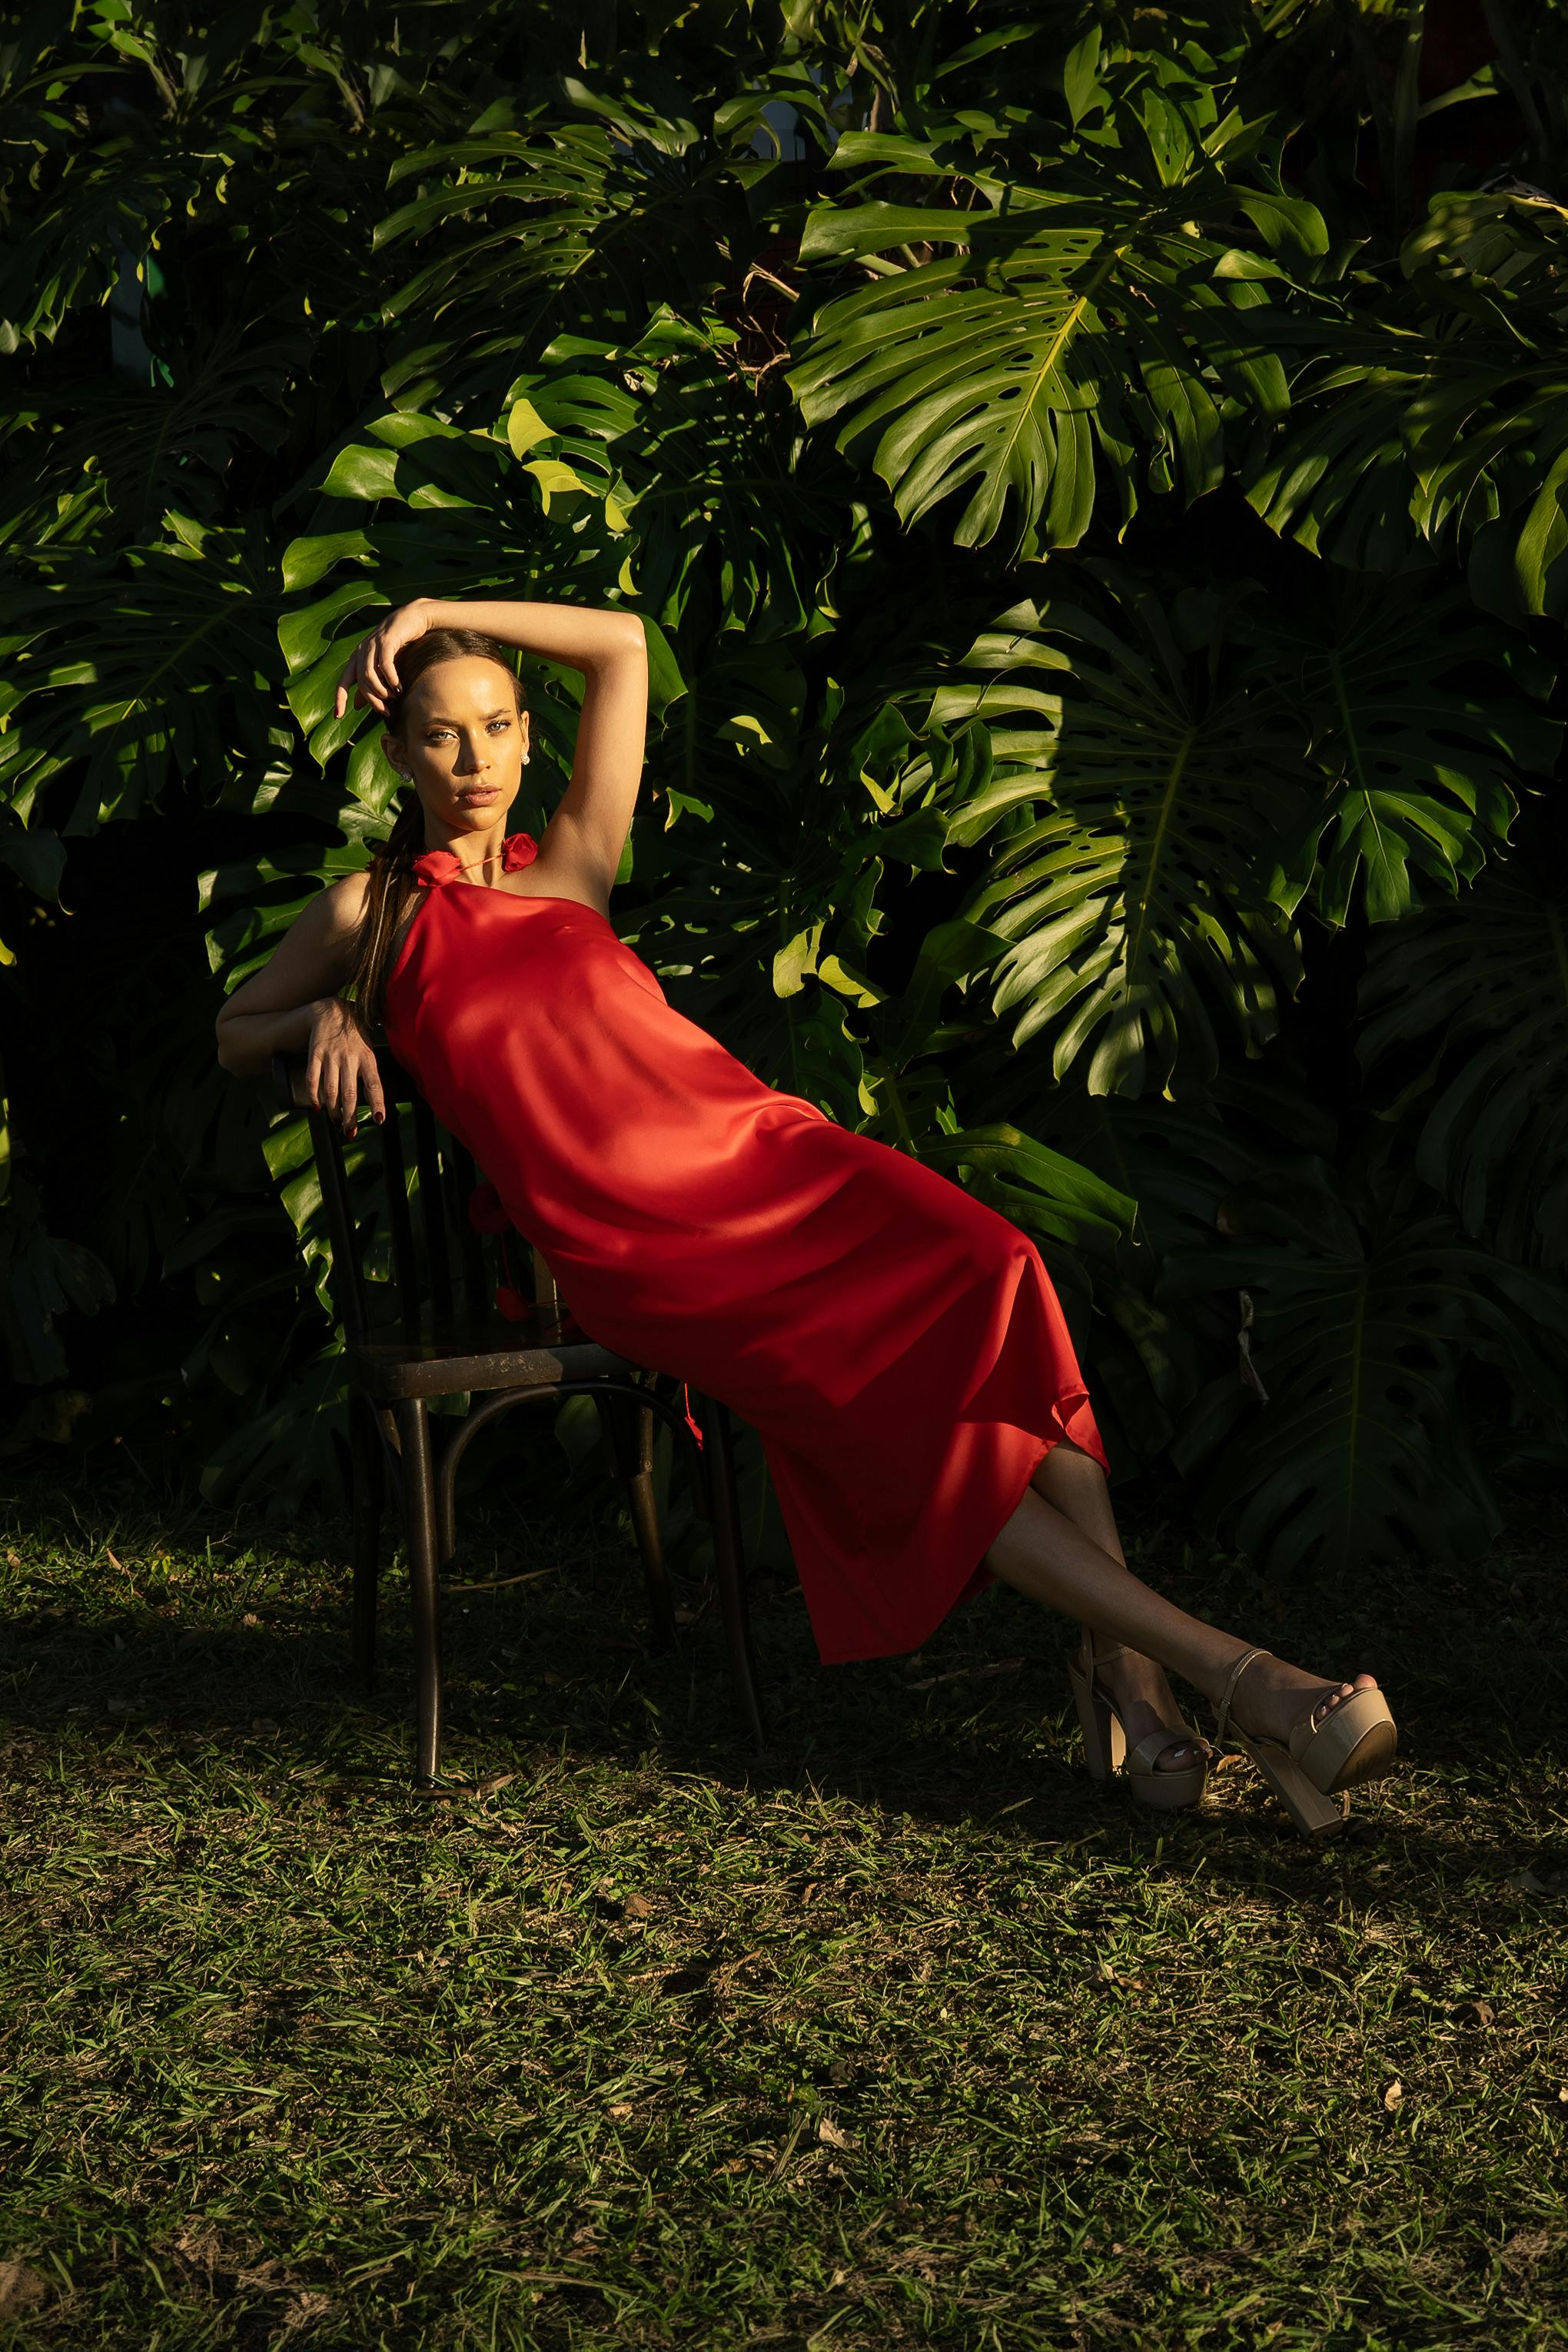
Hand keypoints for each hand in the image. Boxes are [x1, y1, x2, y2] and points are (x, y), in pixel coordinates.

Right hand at [304, 998, 385, 1139]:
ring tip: (336, 1121)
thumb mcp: (369, 1049)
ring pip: (331, 1089)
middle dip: (350, 1115)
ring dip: (333, 1109)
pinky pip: (313, 1078)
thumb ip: (370, 1072)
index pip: (375, 1084)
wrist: (332, 1010)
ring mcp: (331, 1056)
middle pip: (350, 1092)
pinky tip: (318, 1107)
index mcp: (367, 1057)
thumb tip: (373, 1099)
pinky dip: (314, 1095)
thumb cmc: (355, 1035)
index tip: (379, 1120)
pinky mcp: (315, 1054)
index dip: (377, 1103)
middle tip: (350, 1132)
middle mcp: (350, 1057)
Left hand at [334, 599, 433, 719]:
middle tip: (386, 712)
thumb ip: (370, 684)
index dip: (339, 699)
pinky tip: (400, 688)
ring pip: (369, 675)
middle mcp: (361, 651)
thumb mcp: (383, 666)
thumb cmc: (399, 644)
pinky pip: (384, 665)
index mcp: (357, 658)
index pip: (342, 682)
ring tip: (394, 698)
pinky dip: (391, 680)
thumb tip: (356, 705)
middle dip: (373, 701)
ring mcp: (372, 645)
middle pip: (360, 682)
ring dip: (382, 691)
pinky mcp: (386, 640)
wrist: (413, 618)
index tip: (338, 716)